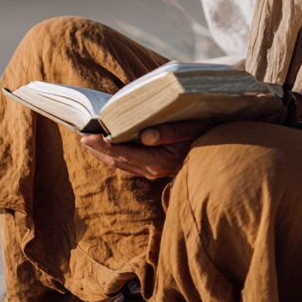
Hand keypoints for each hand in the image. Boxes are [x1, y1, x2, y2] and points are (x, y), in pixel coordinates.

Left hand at [79, 120, 210, 180]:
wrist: (219, 151)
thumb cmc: (204, 134)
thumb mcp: (189, 130)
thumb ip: (168, 133)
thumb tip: (145, 136)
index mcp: (157, 162)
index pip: (122, 154)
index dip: (102, 145)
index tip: (86, 136)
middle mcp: (151, 170)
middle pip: (116, 161)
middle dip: (98, 149)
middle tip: (81, 136)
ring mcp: (152, 171)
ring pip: (121, 164)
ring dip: (104, 153)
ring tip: (90, 140)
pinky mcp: (154, 167)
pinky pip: (129, 162)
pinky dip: (116, 153)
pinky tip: (111, 144)